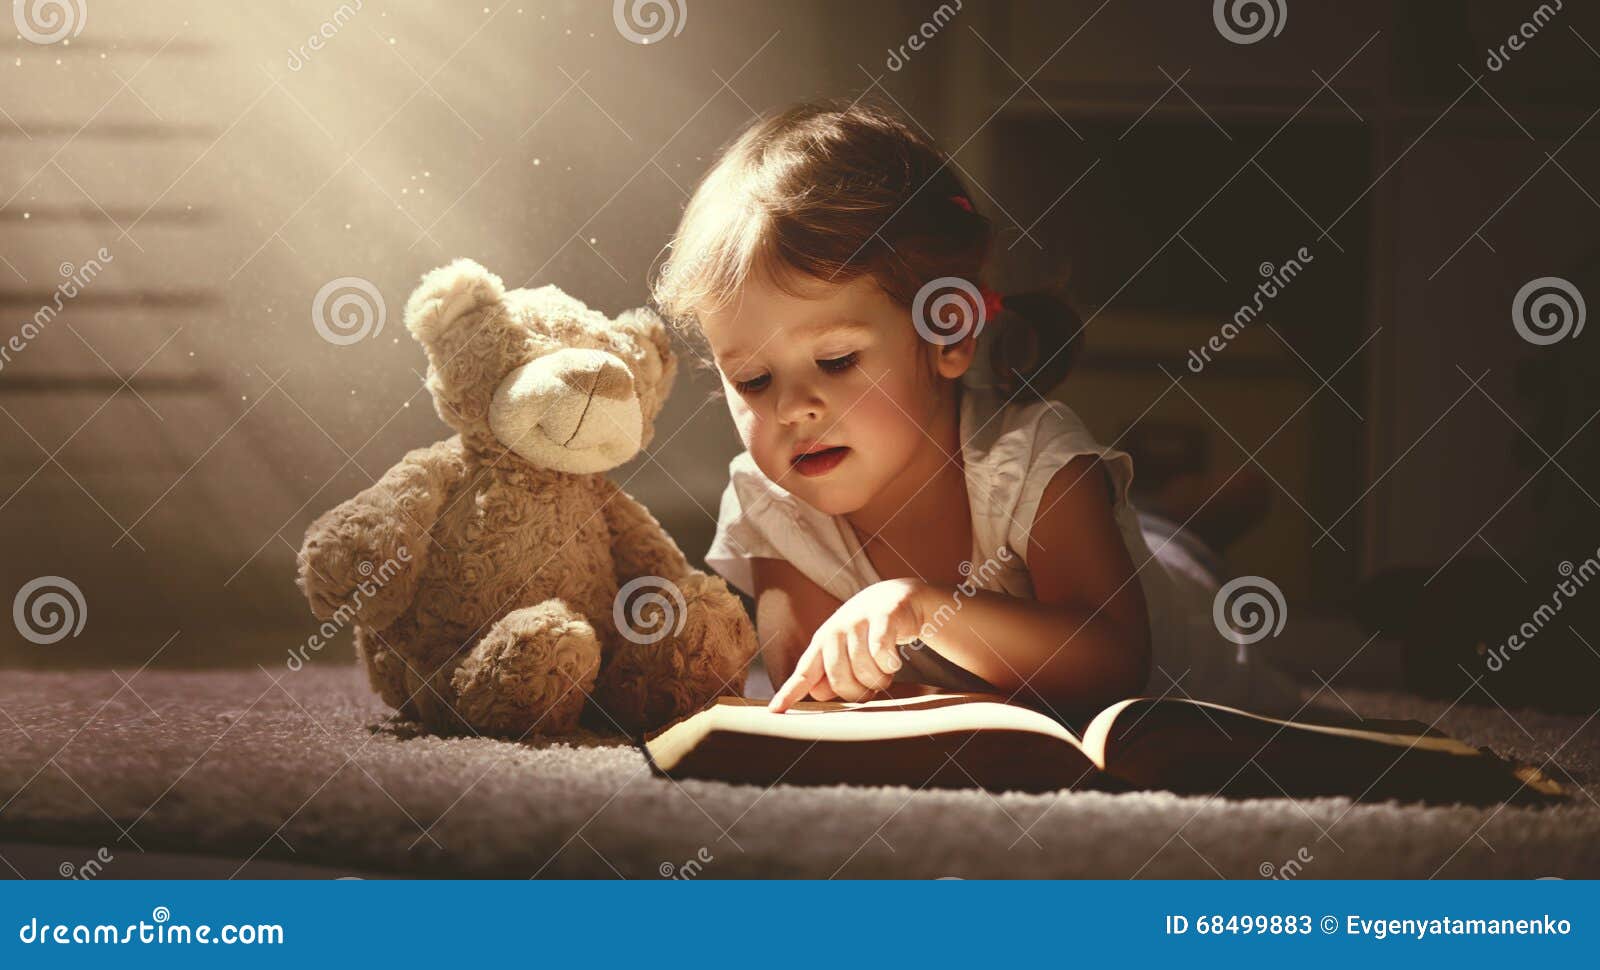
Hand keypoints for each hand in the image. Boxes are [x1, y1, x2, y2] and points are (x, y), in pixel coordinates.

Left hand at [768, 579, 927, 710]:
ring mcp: (858, 621)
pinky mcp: (883, 615)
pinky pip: (882, 652)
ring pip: (864, 670)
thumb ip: (832, 675)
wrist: (899, 597)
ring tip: (885, 671)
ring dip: (880, 679)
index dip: (789, 693)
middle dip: (858, 692)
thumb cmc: (870, 633)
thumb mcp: (848, 653)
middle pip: (839, 680)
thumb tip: (817, 693)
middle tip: (871, 687)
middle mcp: (835, 631)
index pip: (803, 673)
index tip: (775, 711)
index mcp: (822, 644)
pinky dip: (890, 664)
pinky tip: (894, 661)